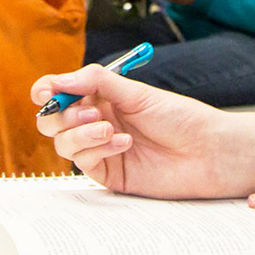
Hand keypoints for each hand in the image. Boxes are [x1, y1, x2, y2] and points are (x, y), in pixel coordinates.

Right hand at [32, 64, 239, 197]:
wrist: (208, 151)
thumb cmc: (180, 118)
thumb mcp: (136, 92)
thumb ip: (95, 82)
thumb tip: (59, 80)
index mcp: (102, 97)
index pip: (61, 92)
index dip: (47, 91)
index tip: (46, 92)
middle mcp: (97, 122)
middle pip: (53, 121)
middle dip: (61, 115)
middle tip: (86, 113)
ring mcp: (101, 149)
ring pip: (62, 144)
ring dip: (80, 134)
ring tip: (108, 129)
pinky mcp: (109, 174)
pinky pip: (84, 162)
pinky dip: (98, 149)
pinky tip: (124, 143)